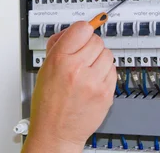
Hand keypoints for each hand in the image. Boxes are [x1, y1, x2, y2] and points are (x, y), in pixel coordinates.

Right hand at [22, 21, 116, 152]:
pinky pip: (114, 71)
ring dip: (100, 58)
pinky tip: (94, 80)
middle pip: (97, 40)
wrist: (56, 131)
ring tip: (89, 69)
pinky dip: (106, 72)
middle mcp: (78, 69)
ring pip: (108, 54)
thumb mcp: (45, 68)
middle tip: (83, 54)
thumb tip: (73, 31)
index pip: (82, 28)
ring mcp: (94, 82)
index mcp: (59, 59)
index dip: (82, 30)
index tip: (82, 33)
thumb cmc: (48, 102)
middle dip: (90, 45)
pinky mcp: (106, 93)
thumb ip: (59, 46)